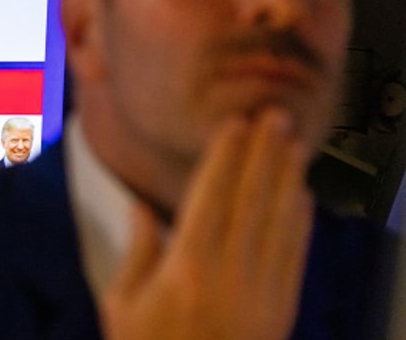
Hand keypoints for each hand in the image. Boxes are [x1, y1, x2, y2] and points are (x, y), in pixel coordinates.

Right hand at [100, 109, 313, 339]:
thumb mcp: (122, 306)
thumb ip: (138, 253)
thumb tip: (142, 207)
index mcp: (185, 268)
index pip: (210, 197)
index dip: (224, 158)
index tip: (234, 124)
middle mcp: (229, 273)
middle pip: (250, 200)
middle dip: (262, 154)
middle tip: (275, 115)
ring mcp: (261, 292)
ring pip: (278, 222)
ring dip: (286, 178)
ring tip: (292, 142)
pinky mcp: (280, 310)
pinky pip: (294, 256)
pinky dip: (301, 221)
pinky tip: (302, 195)